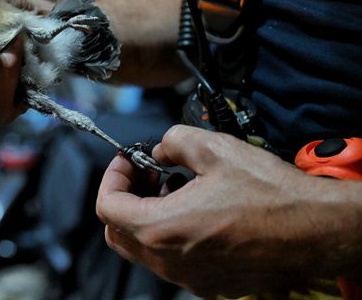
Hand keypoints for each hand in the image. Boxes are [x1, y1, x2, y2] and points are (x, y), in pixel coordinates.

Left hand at [96, 125, 361, 296]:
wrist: (317, 230)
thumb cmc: (272, 195)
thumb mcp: (214, 148)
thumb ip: (173, 141)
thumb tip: (160, 150)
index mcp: (162, 229)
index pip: (107, 207)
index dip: (112, 176)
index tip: (128, 160)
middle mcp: (170, 261)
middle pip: (118, 232)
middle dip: (124, 197)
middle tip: (145, 173)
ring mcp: (190, 277)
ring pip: (143, 249)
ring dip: (145, 216)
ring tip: (173, 187)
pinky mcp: (210, 283)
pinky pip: (171, 261)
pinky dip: (169, 235)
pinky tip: (195, 209)